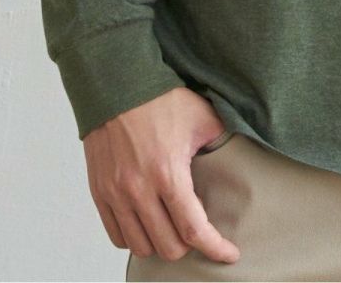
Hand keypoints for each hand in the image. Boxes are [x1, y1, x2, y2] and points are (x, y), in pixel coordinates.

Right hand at [83, 86, 241, 265]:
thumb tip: (239, 154)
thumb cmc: (161, 99)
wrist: (118, 85)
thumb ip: (221, 140)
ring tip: (172, 229)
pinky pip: (117, 235)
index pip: (194, 229)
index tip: (229, 254)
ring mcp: (116, 193)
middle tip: (198, 232)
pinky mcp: (100, 192)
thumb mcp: (202, 116)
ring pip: (141, 246)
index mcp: (168, 173)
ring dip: (160, 243)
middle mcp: (139, 190)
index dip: (215, 248)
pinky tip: (148, 224)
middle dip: (188, 245)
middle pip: (168, 247)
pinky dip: (135, 237)